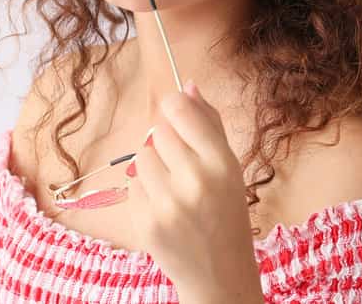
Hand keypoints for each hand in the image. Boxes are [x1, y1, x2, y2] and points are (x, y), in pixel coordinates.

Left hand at [124, 81, 262, 299]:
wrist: (220, 274)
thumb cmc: (225, 212)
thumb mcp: (229, 167)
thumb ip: (208, 124)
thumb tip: (187, 86)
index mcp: (222, 163)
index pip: (181, 110)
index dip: (173, 105)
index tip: (173, 110)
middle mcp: (196, 181)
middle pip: (158, 131)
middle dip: (166, 143)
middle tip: (182, 166)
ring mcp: (169, 204)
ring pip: (141, 157)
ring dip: (152, 168)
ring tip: (173, 190)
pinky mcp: (147, 223)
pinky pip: (132, 185)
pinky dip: (144, 193)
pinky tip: (164, 209)